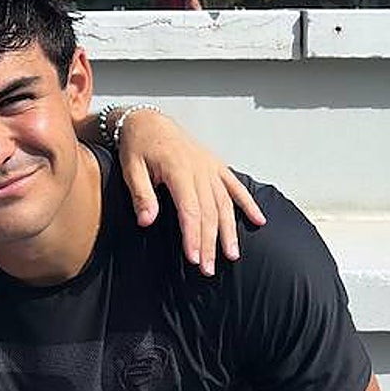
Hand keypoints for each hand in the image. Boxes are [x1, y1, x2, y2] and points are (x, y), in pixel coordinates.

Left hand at [116, 109, 265, 276]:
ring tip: (232, 255)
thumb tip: (147, 221)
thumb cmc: (137, 147)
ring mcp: (211, 168)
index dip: (193, 236)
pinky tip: (259, 221)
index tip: (194, 258)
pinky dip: (248, 204)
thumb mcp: (131, 169)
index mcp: (179, 170)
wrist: (149, 121)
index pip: (190, 210)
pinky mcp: (216, 166)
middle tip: (209, 269)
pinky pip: (235, 187)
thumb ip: (141, 195)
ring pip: (224, 203)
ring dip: (229, 230)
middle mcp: (200, 169)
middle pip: (209, 211)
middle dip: (210, 242)